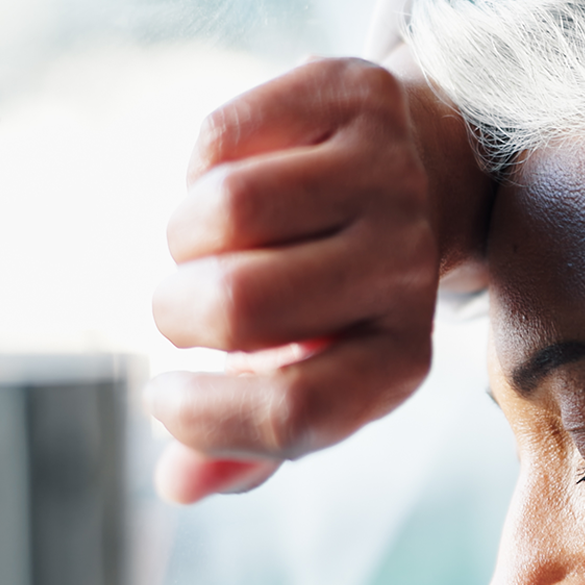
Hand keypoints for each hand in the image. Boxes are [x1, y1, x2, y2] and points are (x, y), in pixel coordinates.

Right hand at [149, 49, 491, 502]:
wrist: (422, 166)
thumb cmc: (341, 291)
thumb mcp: (310, 367)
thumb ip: (246, 434)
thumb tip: (177, 487)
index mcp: (398, 359)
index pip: (296, 412)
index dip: (203, 418)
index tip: (161, 396)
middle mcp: (406, 269)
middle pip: (240, 307)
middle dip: (177, 312)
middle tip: (186, 305)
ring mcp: (388, 178)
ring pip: (222, 212)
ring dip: (182, 235)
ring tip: (209, 242)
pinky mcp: (356, 98)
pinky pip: (221, 136)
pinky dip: (198, 164)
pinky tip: (236, 175)